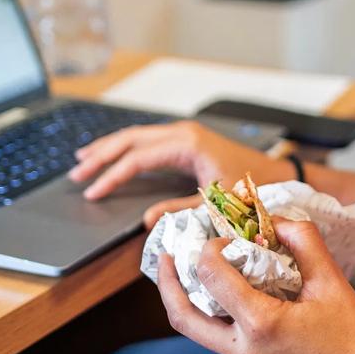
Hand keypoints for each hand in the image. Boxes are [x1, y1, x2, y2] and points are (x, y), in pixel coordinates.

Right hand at [68, 121, 293, 226]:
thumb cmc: (252, 189)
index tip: (92, 192)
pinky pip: (148, 141)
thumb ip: (178, 210)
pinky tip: (113, 155)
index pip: (137, 158)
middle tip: (76, 173)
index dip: (111, 176)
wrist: (278, 175)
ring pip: (136, 136)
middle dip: (101, 156)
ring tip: (84, 159)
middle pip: (130, 139)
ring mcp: (184, 134)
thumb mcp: (214, 205)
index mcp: (186, 144)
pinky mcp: (187, 140)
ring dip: (109, 148)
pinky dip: (126, 148)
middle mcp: (182, 133)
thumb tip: (147, 220)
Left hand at [155, 218, 354, 353]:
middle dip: (167, 282)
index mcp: (261, 324)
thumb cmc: (354, 336)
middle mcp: (243, 348)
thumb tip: (274, 218)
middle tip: (166, 253)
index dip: (210, 249)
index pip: (212, 276)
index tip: (224, 236)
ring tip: (183, 269)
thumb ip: (302, 241)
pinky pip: (215, 336)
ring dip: (183, 298)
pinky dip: (208, 310)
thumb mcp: (331, 280)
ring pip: (195, 329)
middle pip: (182, 316)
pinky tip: (219, 290)